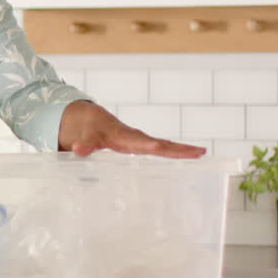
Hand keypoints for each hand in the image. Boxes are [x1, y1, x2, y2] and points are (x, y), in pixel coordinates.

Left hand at [58, 100, 205, 158]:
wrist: (89, 120)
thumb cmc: (89, 131)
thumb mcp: (85, 138)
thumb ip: (84, 145)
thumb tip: (77, 149)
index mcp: (125, 138)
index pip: (144, 144)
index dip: (157, 147)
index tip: (169, 149)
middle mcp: (137, 139)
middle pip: (162, 144)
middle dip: (180, 148)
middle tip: (201, 152)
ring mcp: (141, 141)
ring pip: (164, 145)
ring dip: (182, 150)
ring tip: (201, 153)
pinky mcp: (141, 144)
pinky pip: (161, 149)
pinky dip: (174, 152)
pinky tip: (187, 157)